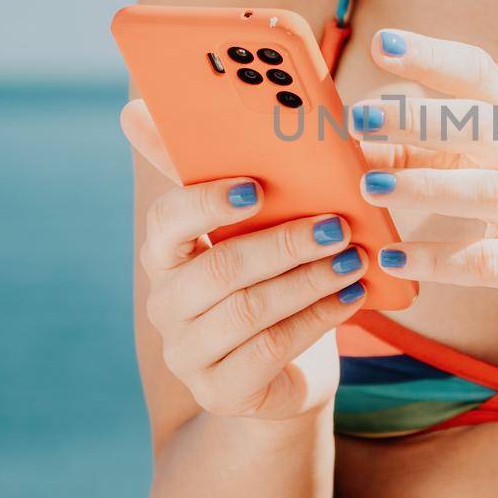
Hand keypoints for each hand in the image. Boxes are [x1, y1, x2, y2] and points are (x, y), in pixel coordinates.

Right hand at [122, 99, 366, 419]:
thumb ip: (218, 170)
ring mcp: (189, 355)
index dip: (207, 203)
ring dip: (310, 280)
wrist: (279, 373)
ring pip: (252, 311)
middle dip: (284, 244)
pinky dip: (318, 317)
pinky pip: (274, 349)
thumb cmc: (265, 280)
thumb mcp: (248, 230)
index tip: (256, 186)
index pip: (166, 222)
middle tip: (337, 224)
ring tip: (356, 257)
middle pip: (220, 270)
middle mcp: (165, 306)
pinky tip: (352, 296)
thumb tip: (141, 105)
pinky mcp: (222, 392)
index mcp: (163, 255)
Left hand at [348, 29, 497, 345]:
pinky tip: (393, 257)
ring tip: (367, 188)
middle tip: (357, 118)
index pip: (479, 74)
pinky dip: (436, 259)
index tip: (383, 44)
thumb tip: (355, 142)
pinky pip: (485, 260)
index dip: (432, 56)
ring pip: (483, 191)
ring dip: (422, 187)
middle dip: (417, 119)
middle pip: (477, 126)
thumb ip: (435, 145)